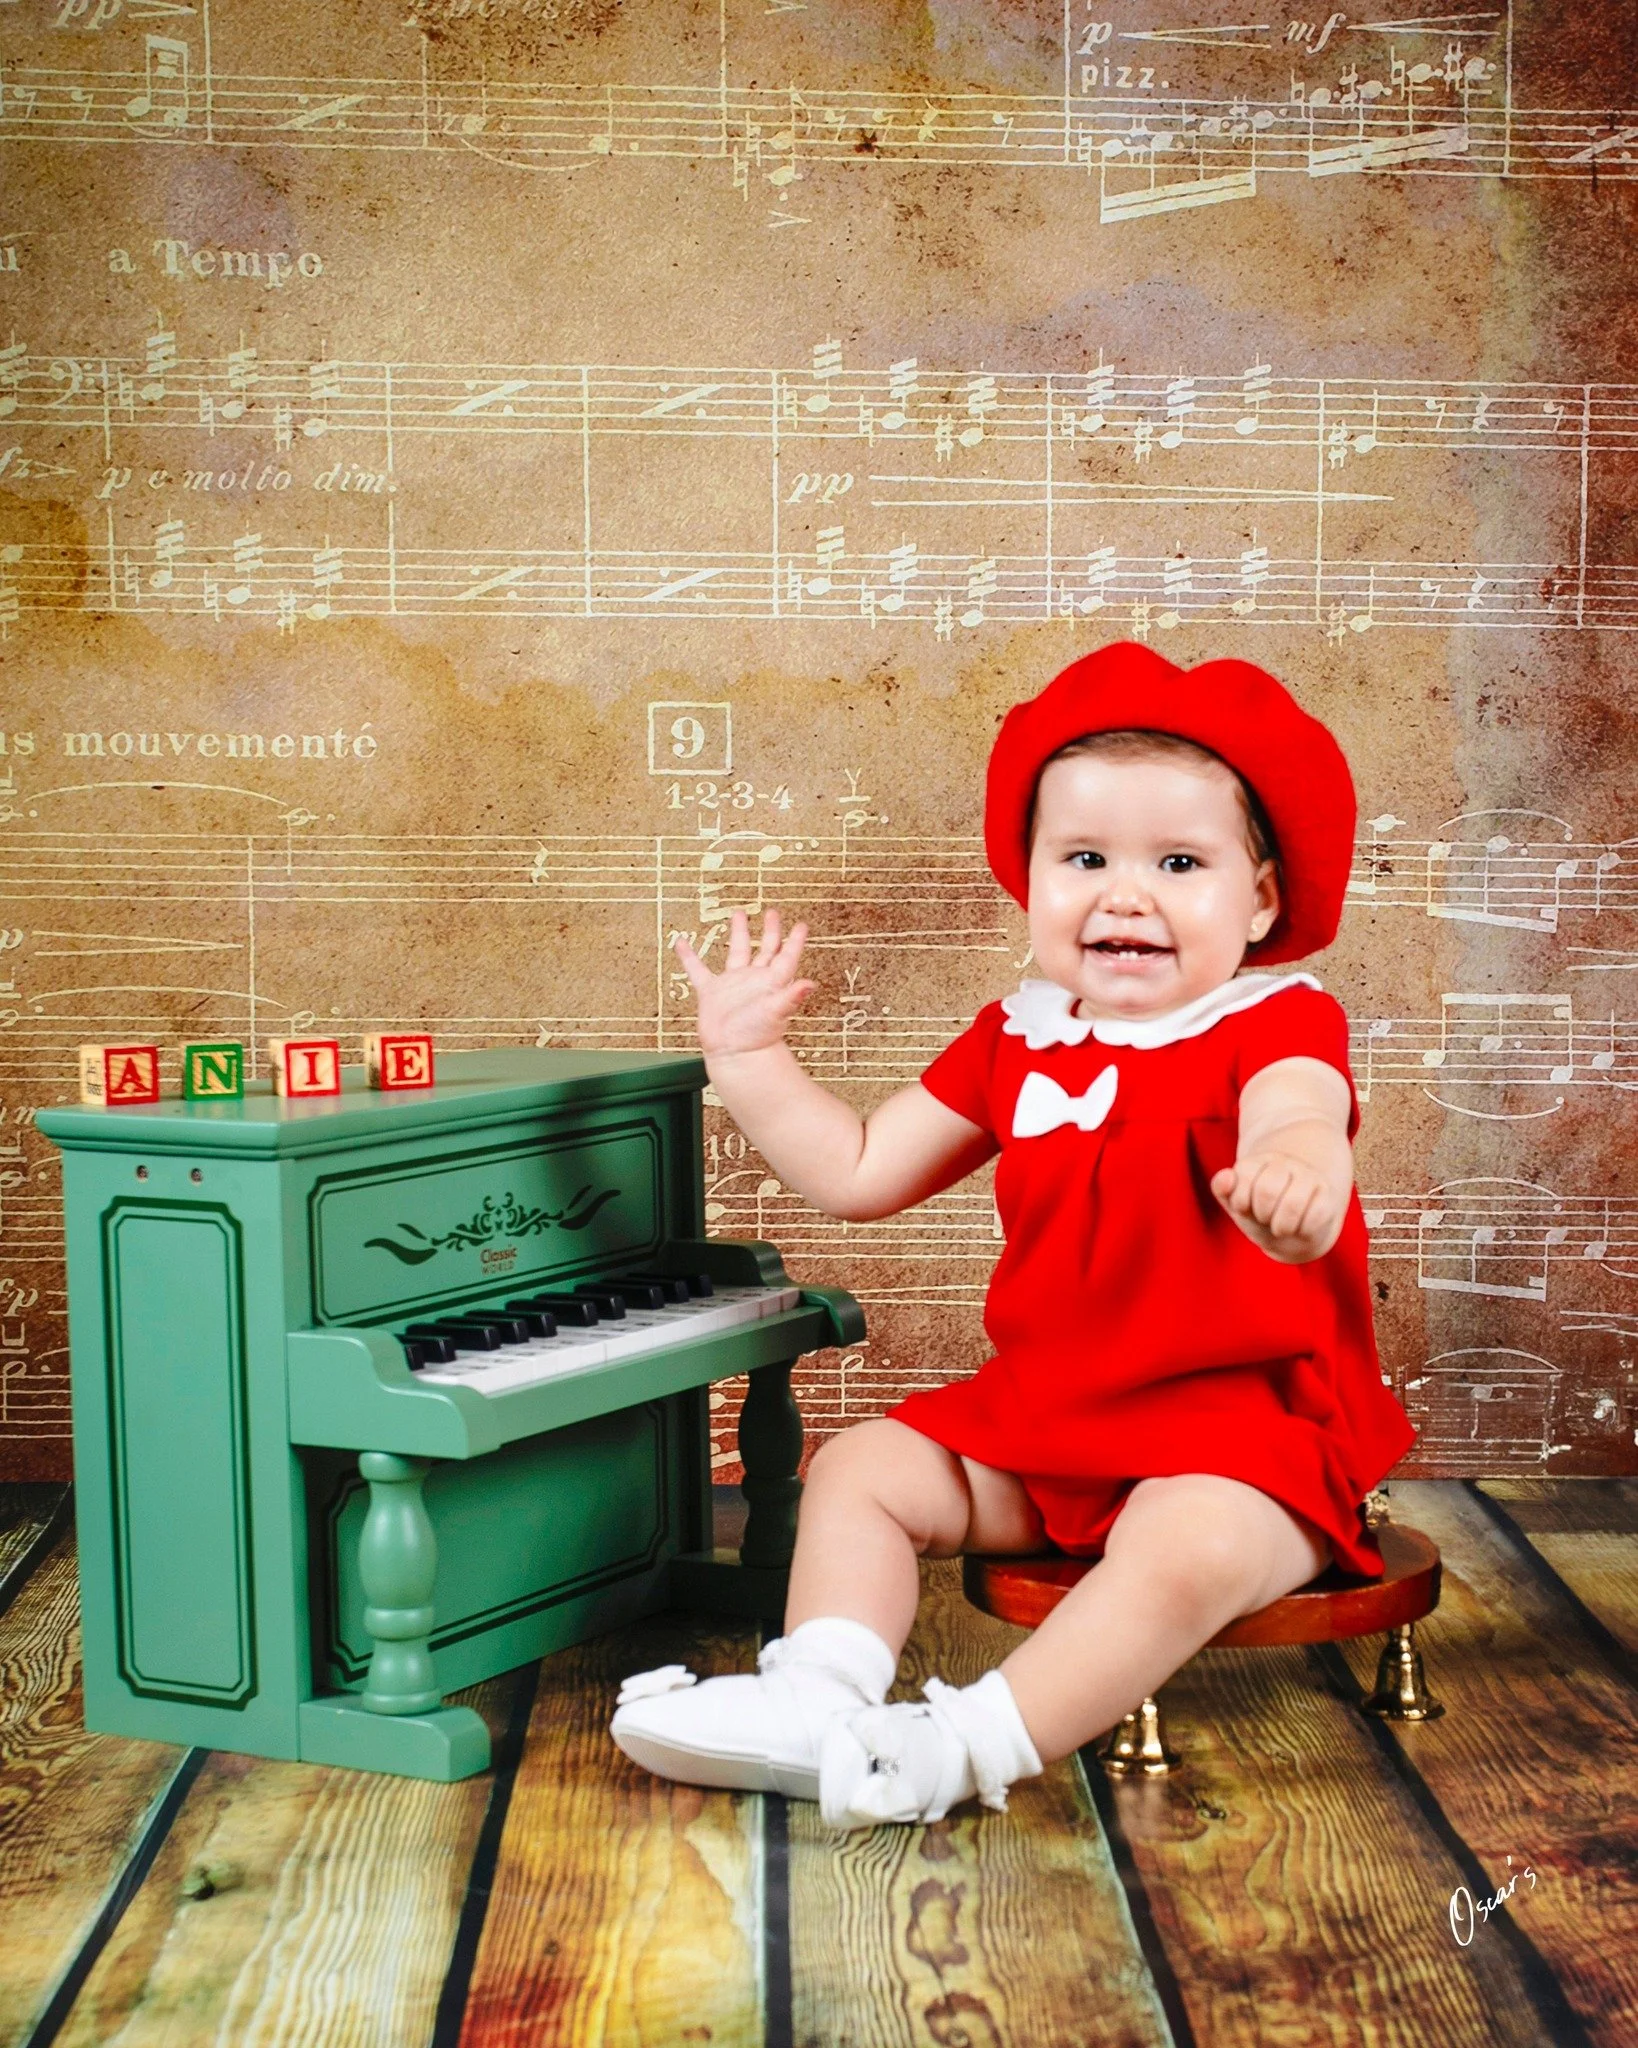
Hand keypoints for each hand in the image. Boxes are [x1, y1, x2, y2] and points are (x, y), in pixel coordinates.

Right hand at [673, 908, 816, 1059]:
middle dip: (770, 931)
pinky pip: (698, 969)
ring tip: (738, 913)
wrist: (734, 1055)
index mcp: (772, 981)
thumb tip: (810, 984)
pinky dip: (689, 956)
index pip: (787, 956)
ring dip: (739, 932)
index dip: (795, 941)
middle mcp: (755, 979)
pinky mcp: (712, 992)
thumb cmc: (758, 1037)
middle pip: (766, 948)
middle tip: (773, 913)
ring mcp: (733, 984)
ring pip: (737, 951)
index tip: (801, 926)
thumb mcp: (776, 1012)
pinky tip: (681, 942)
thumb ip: (792, 997)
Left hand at [1210, 1151, 1344, 1263]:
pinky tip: (1300, 1228)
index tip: (1246, 1208)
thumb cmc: (1260, 1211)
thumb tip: (1225, 1177)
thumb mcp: (1237, 1202)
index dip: (1241, 1202)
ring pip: (1293, 1204)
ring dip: (1281, 1226)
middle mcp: (1284, 1162)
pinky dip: (1303, 1230)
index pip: (1244, 1176)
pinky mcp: (1327, 1193)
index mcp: (1257, 1161)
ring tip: (1280, 1227)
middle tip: (1265, 1218)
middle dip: (1261, 1215)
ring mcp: (1308, 1176)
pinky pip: (1316, 1215)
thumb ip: (1223, 1190)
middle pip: (1267, 1191)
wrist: (1294, 1225)